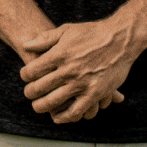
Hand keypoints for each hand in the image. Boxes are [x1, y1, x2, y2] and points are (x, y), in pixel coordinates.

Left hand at [19, 17, 136, 123]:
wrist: (121, 39)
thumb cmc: (93, 33)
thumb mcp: (67, 30)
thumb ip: (46, 38)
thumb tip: (26, 45)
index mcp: (59, 55)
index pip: (31, 71)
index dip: (25, 76)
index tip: (26, 77)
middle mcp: (68, 70)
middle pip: (38, 88)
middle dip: (29, 93)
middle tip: (29, 94)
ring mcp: (81, 83)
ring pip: (53, 102)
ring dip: (41, 106)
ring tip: (38, 106)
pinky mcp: (94, 93)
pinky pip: (75, 111)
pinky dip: (64, 117)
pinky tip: (57, 117)